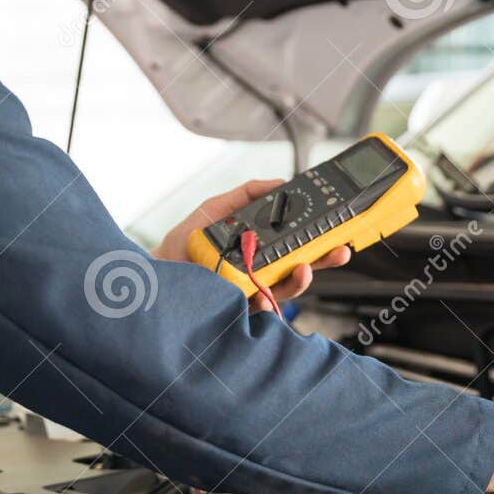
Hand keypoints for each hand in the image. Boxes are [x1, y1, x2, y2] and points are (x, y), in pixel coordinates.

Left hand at [151, 178, 352, 312]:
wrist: (153, 275)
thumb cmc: (183, 245)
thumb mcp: (215, 210)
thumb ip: (246, 194)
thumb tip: (280, 182)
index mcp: (260, 248)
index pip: (296, 242)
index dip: (318, 236)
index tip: (335, 225)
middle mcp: (260, 272)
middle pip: (301, 267)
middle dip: (324, 259)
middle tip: (340, 249)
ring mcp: (251, 293)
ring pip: (286, 290)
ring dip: (300, 280)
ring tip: (303, 268)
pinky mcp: (237, 310)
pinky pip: (260, 310)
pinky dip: (267, 302)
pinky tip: (266, 292)